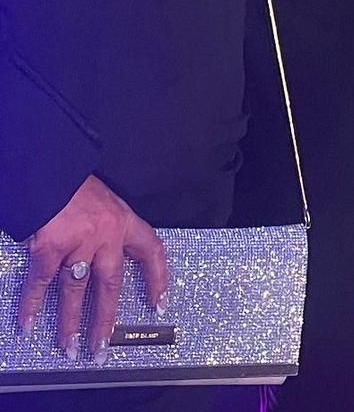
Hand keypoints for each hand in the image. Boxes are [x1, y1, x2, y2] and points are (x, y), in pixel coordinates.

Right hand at [19, 175, 168, 362]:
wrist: (51, 170)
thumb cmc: (77, 186)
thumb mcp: (106, 203)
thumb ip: (110, 230)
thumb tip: (109, 260)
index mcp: (124, 221)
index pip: (151, 251)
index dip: (158, 278)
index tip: (160, 303)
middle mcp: (106, 235)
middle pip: (110, 284)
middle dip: (106, 319)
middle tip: (103, 346)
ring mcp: (78, 243)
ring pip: (76, 291)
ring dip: (71, 322)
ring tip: (70, 347)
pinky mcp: (50, 248)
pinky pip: (42, 283)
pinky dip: (32, 305)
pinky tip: (29, 324)